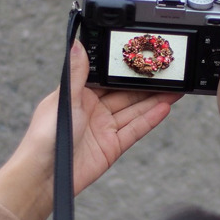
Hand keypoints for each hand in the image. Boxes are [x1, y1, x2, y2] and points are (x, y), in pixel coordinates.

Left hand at [0, 41, 179, 219]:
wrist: (44, 175)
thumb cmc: (45, 136)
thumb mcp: (65, 99)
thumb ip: (77, 73)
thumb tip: (77, 45)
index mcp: (79, 95)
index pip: (108, 79)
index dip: (126, 70)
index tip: (144, 59)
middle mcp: (93, 111)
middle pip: (126, 94)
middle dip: (146, 84)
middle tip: (167, 73)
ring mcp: (104, 129)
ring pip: (134, 110)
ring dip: (154, 100)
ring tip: (175, 89)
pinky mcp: (112, 147)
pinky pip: (135, 130)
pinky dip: (150, 119)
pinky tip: (164, 108)